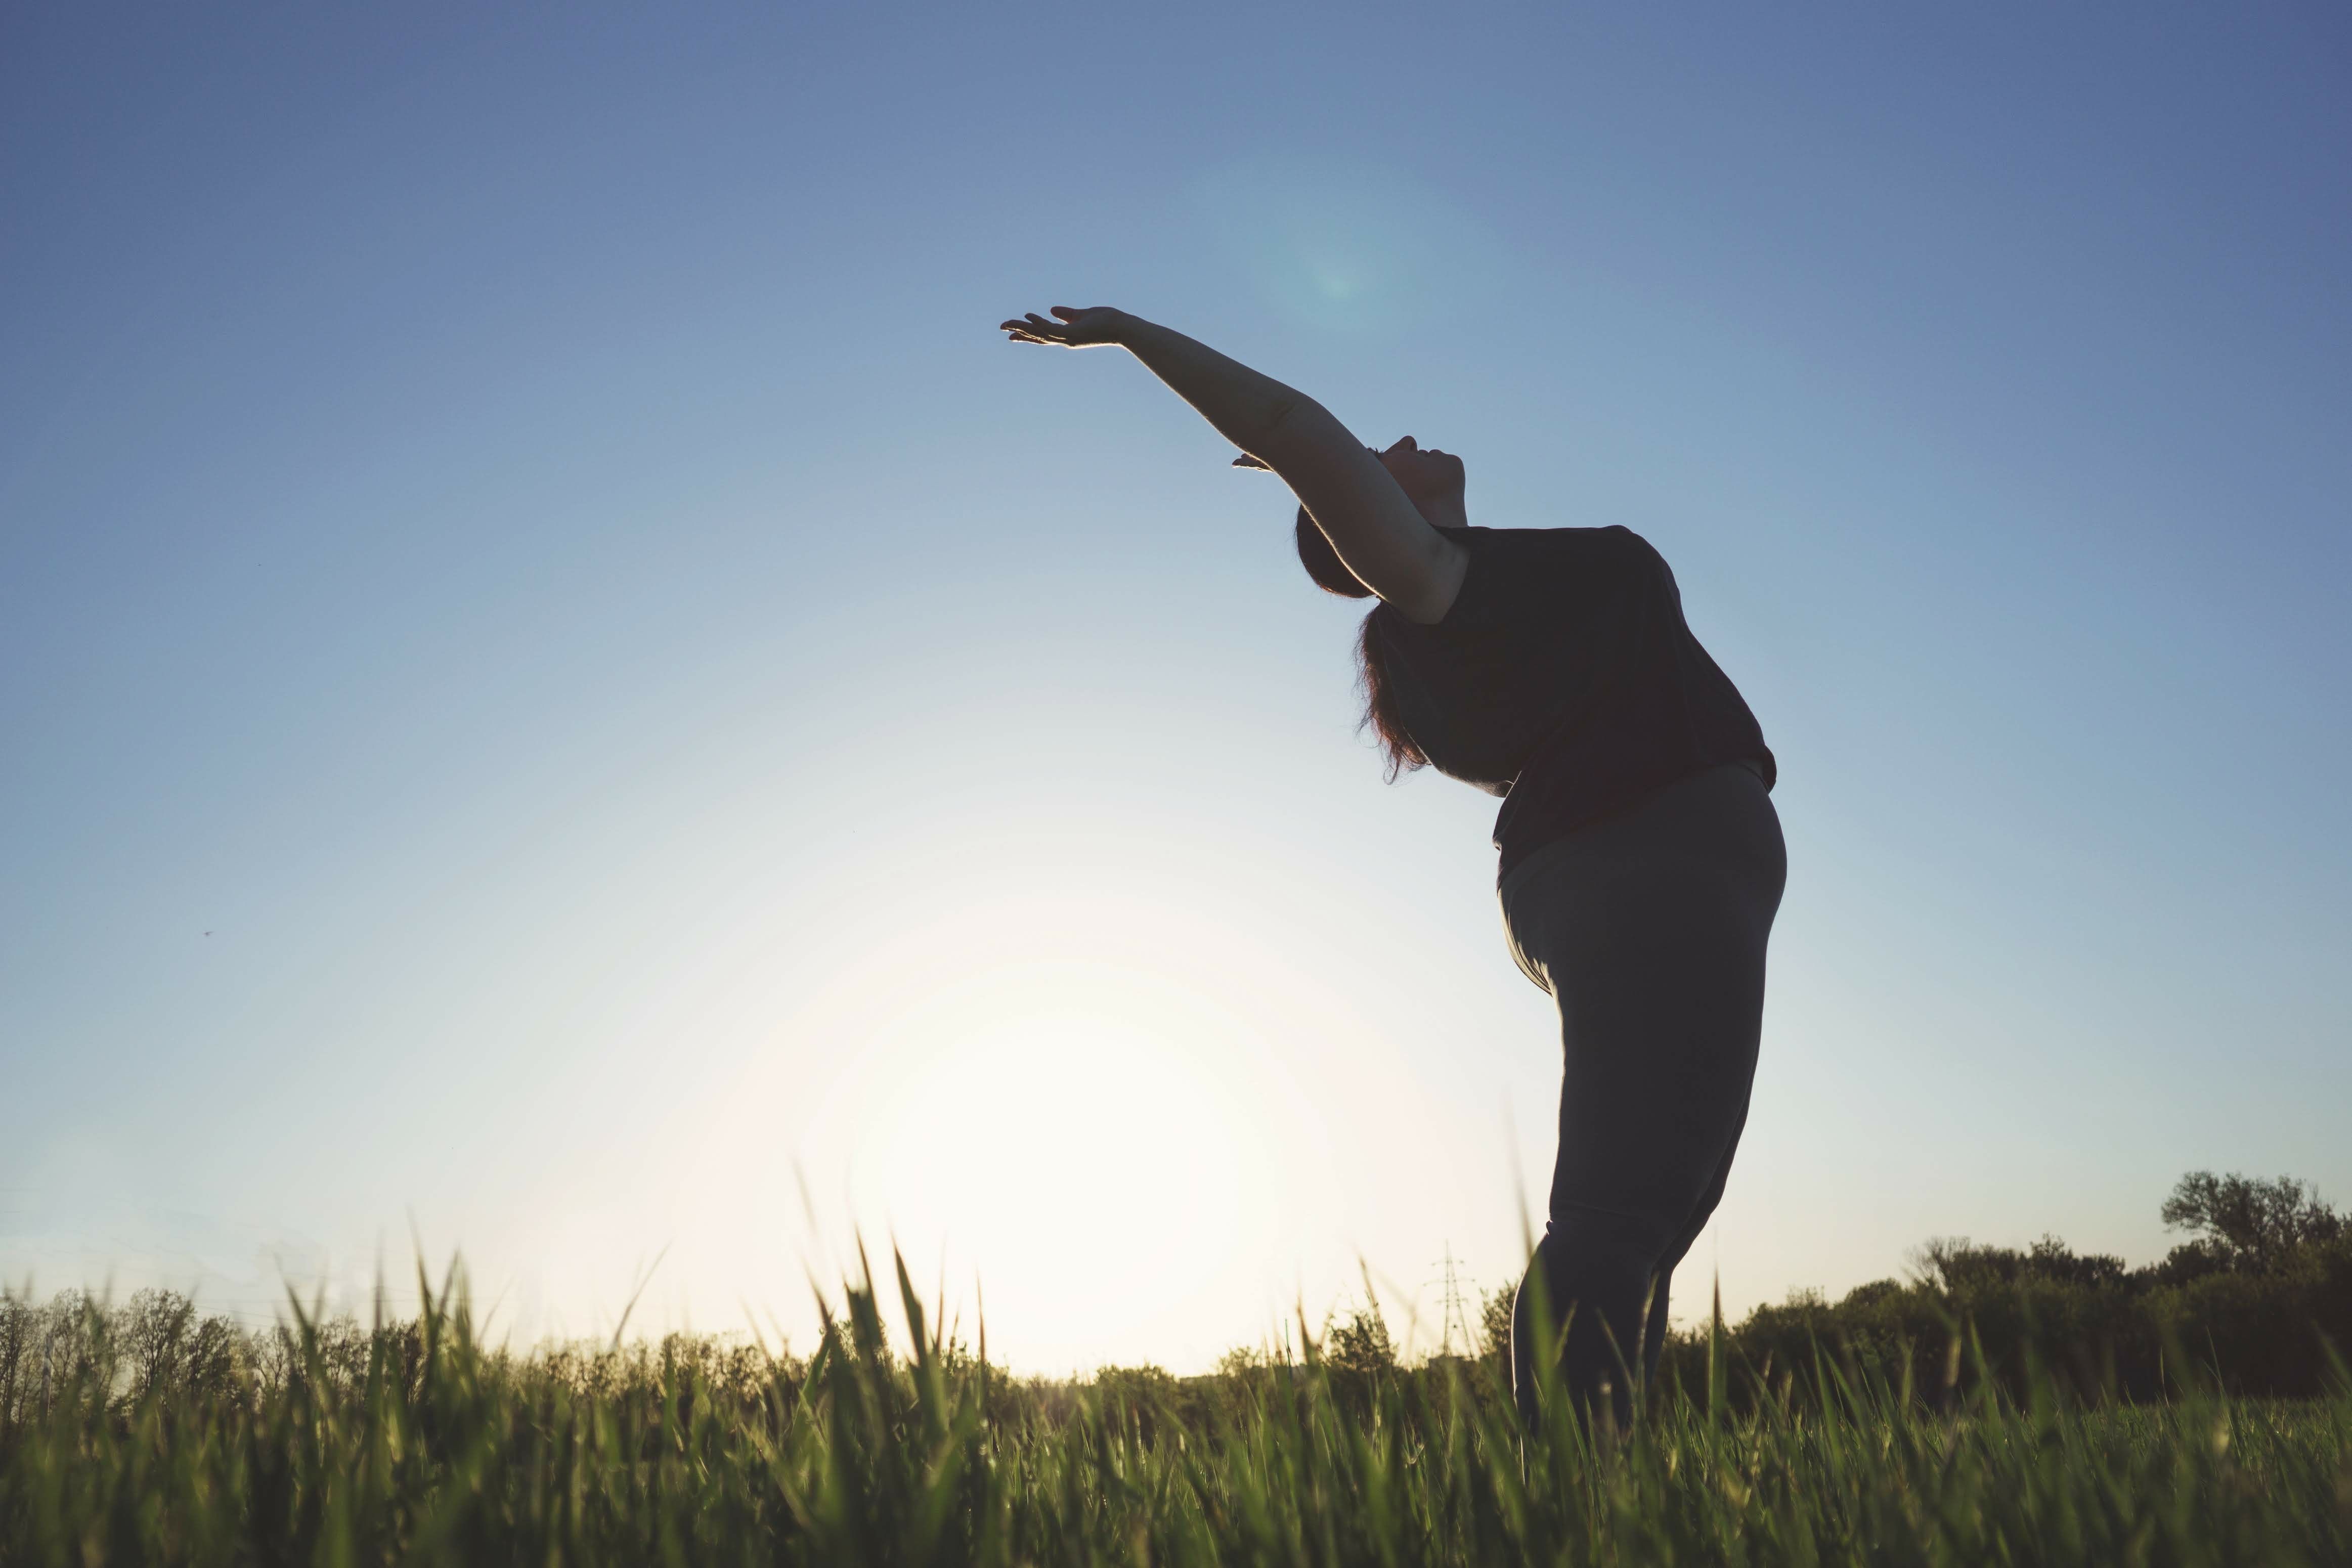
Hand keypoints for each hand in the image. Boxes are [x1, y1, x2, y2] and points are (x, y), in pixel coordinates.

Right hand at [1000, 305, 1128, 347]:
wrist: (1123, 328)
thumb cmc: (1107, 321)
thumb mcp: (1083, 315)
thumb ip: (1067, 314)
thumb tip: (1052, 310)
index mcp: (1067, 335)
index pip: (1044, 334)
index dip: (1028, 333)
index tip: (1013, 333)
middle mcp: (1065, 339)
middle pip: (1037, 337)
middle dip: (1019, 333)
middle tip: (1001, 329)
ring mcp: (1068, 338)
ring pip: (1040, 334)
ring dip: (1023, 328)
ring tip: (1006, 323)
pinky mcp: (1073, 334)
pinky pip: (1052, 328)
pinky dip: (1039, 322)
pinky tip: (1027, 316)